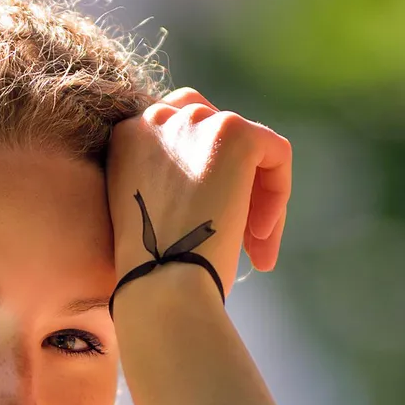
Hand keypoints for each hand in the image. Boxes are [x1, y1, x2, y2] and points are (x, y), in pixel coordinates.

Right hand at [104, 87, 291, 301]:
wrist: (161, 285)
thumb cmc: (154, 271)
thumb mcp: (150, 211)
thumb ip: (171, 180)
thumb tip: (216, 177)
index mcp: (126, 136)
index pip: (180, 134)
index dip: (204, 175)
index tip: (209, 223)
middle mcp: (155, 119)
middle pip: (215, 133)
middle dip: (233, 182)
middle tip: (242, 236)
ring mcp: (194, 121)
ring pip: (249, 149)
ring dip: (257, 198)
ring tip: (255, 247)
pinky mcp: (234, 133)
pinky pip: (276, 153)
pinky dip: (278, 194)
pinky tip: (260, 237)